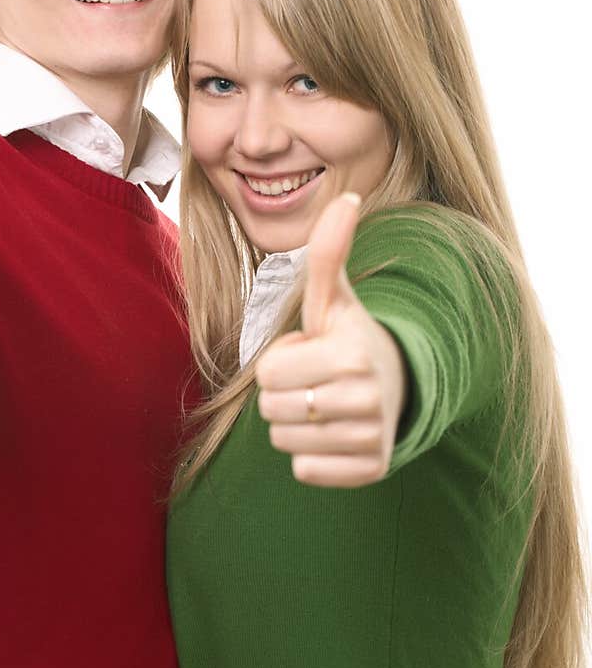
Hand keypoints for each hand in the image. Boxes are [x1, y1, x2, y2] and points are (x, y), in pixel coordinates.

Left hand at [255, 193, 407, 486]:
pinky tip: (337, 434)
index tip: (310, 353)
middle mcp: (366, 399)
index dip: (279, 361)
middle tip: (317, 381)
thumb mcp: (333, 298)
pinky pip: (305, 472)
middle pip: (270, 411)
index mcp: (350, 354)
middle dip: (284, 394)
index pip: (265, 373)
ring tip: (326, 405)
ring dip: (296, 425)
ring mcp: (371, 438)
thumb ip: (327, 252)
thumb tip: (347, 195)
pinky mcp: (372, 470)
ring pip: (284, 444)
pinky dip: (313, 458)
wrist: (402, 386)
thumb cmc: (349, 338)